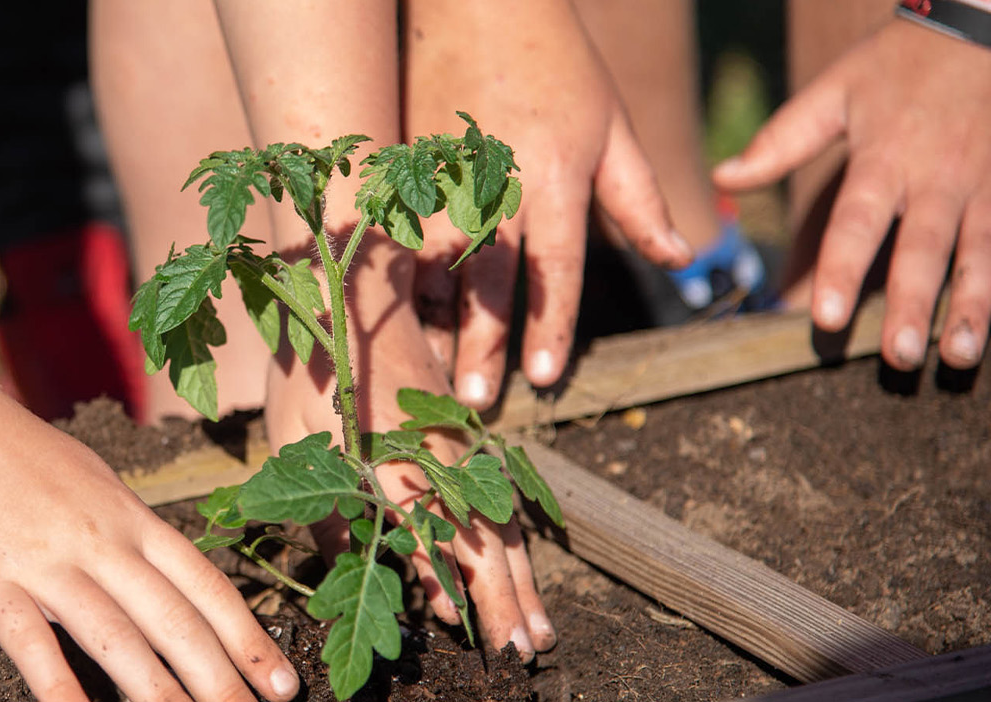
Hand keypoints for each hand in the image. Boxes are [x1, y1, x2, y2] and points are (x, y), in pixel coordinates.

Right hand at [0, 371, 298, 701]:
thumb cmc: (1, 447)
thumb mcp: (83, 478)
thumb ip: (118, 527)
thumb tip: (153, 568)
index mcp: (127, 513)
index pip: (204, 584)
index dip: (248, 638)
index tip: (283, 682)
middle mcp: (100, 539)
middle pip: (175, 620)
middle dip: (223, 680)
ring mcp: (46, 562)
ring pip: (119, 639)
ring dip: (160, 695)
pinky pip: (35, 646)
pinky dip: (62, 690)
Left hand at [263, 237, 555, 660]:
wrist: (357, 297)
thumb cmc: (310, 377)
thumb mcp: (294, 445)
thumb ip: (326, 514)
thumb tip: (359, 575)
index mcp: (388, 455)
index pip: (426, 530)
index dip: (444, 582)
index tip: (458, 627)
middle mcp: (437, 454)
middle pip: (481, 536)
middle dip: (504, 600)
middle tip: (521, 654)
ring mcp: (462, 446)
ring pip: (502, 523)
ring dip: (522, 582)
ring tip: (537, 633)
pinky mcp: (469, 439)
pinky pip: (501, 501)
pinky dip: (516, 545)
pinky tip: (524, 577)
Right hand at [403, 0, 689, 406]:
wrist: (473, 0)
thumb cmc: (557, 61)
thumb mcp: (611, 126)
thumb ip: (639, 198)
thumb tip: (683, 257)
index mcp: (552, 177)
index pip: (553, 268)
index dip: (548, 326)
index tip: (544, 378)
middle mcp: (493, 183)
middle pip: (484, 280)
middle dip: (478, 345)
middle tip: (472, 402)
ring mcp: (439, 176)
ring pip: (426, 263)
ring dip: (427, 320)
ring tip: (424, 369)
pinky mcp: (399, 166)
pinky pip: (393, 233)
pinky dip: (393, 276)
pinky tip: (392, 313)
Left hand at [714, 18, 990, 369]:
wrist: (981, 26)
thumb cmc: (896, 65)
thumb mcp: (834, 92)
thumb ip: (781, 141)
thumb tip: (722, 178)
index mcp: (884, 157)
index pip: (857, 222)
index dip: (841, 271)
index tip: (826, 318)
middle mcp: (936, 177)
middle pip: (923, 249)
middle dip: (913, 305)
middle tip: (900, 357)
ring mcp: (982, 184)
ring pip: (978, 253)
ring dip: (971, 308)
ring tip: (959, 357)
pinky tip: (990, 328)